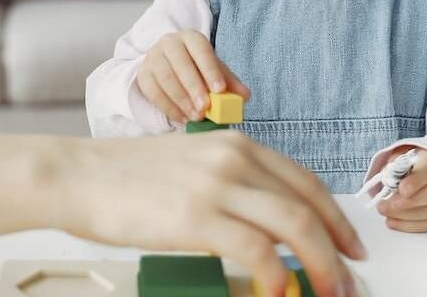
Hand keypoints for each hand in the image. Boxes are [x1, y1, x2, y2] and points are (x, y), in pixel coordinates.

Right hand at [65, 131, 365, 296]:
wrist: (76, 174)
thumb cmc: (122, 176)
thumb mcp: (188, 164)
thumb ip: (228, 182)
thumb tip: (264, 223)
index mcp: (234, 144)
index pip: (305, 182)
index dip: (337, 219)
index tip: (350, 248)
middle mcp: (233, 158)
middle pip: (309, 207)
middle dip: (338, 252)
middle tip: (347, 284)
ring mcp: (216, 186)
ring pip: (295, 226)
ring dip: (321, 267)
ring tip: (326, 294)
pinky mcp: (196, 216)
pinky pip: (258, 252)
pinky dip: (278, 277)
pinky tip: (280, 294)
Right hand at [136, 30, 250, 123]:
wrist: (168, 64)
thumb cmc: (197, 68)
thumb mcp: (215, 70)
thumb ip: (230, 82)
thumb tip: (244, 96)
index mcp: (191, 38)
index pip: (201, 50)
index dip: (210, 69)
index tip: (220, 89)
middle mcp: (170, 43)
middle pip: (180, 63)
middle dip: (193, 87)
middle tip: (205, 108)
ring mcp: (153, 57)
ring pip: (164, 77)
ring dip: (181, 100)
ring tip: (196, 116)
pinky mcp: (143, 73)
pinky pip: (152, 91)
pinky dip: (167, 107)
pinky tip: (181, 118)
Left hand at [376, 147, 426, 232]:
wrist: (410, 172)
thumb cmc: (402, 166)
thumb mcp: (394, 161)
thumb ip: (393, 170)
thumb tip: (390, 183)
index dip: (417, 180)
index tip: (402, 189)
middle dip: (411, 202)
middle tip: (388, 205)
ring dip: (406, 215)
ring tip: (384, 211)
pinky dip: (410, 225)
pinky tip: (392, 221)